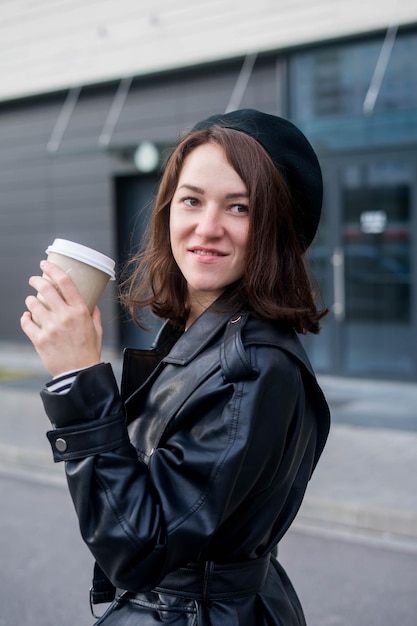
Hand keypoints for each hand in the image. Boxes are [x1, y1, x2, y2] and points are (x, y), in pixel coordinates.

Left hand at [21, 260, 102, 376]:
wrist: (79, 373)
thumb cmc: (89, 352)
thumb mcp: (97, 330)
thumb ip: (94, 315)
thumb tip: (92, 304)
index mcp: (80, 311)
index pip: (66, 282)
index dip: (53, 269)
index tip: (45, 264)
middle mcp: (65, 316)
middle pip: (46, 289)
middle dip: (37, 280)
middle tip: (34, 279)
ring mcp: (51, 327)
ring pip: (33, 304)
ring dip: (30, 300)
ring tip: (31, 301)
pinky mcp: (40, 339)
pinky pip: (26, 322)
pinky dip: (25, 317)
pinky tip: (27, 316)